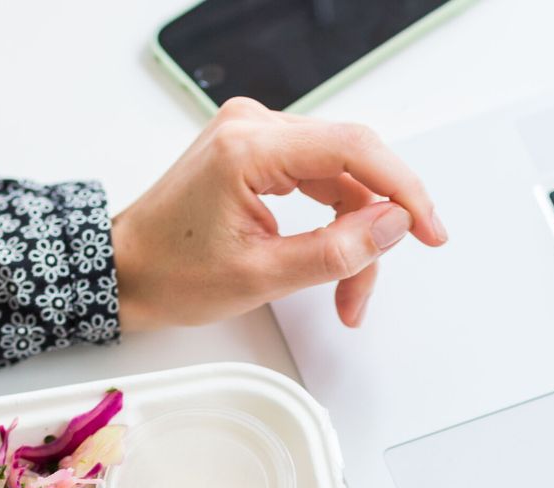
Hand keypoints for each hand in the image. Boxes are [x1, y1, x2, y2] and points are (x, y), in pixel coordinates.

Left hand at [111, 98, 447, 331]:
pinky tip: (333, 259)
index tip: (428, 228)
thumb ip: (335, 250)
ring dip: (353, 233)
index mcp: (248, 147)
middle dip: (373, 228)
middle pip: (349, 164)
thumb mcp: (261, 276)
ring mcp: (253, 135)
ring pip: (337, 176)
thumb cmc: (170, 272)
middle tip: (375, 283)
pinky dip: (331, 221)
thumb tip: (392, 225)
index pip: (352, 149)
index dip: (402, 188)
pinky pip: (316, 178)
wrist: (125, 272)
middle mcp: (252, 126)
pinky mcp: (254, 151)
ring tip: (347, 294)